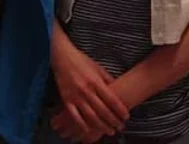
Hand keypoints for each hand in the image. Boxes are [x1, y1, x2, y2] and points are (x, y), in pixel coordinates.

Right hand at [50, 27, 128, 141]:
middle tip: (120, 127)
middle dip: (113, 121)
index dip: (120, 110)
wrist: (62, 57)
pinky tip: (89, 131)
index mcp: (96, 81)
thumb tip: (118, 88)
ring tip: (110, 131)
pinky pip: (75, 116)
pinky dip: (82, 125)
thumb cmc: (81, 61)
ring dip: (102, 126)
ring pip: (91, 116)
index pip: (111, 99)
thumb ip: (107, 78)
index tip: (126, 117)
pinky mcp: (67, 100)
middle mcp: (87, 90)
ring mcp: (76, 96)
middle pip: (103, 110)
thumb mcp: (97, 67)